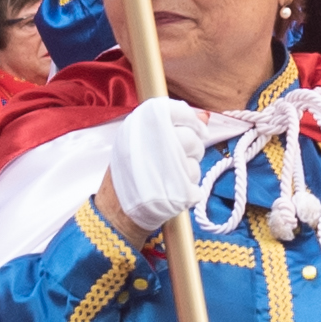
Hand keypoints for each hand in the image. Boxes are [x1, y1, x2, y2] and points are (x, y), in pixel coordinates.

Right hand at [92, 97, 203, 239]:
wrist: (116, 211)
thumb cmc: (127, 173)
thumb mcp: (138, 140)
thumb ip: (171, 125)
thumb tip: (204, 116)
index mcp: (141, 125)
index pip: (178, 110)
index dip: (191, 120)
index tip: (195, 128)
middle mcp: (154, 142)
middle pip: (192, 137)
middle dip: (193, 148)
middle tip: (179, 157)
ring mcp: (167, 167)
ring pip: (196, 163)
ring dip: (189, 170)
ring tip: (170, 176)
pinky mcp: (177, 190)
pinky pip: (195, 186)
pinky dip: (188, 190)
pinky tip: (172, 191)